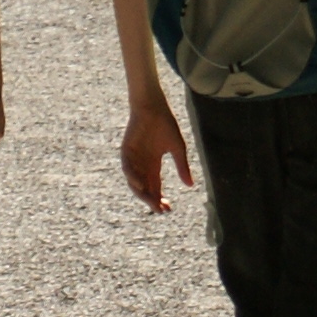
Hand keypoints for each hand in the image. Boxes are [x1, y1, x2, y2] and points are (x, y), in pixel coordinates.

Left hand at [120, 96, 194, 212]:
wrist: (153, 107)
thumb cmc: (165, 125)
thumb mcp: (177, 149)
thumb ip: (182, 167)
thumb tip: (190, 185)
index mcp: (153, 164)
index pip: (155, 186)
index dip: (160, 198)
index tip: (168, 209)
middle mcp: (142, 164)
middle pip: (145, 188)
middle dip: (152, 200)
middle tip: (160, 210)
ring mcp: (133, 159)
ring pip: (135, 182)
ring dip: (142, 193)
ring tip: (151, 202)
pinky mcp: (126, 151)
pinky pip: (127, 168)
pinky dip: (132, 178)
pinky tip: (140, 186)